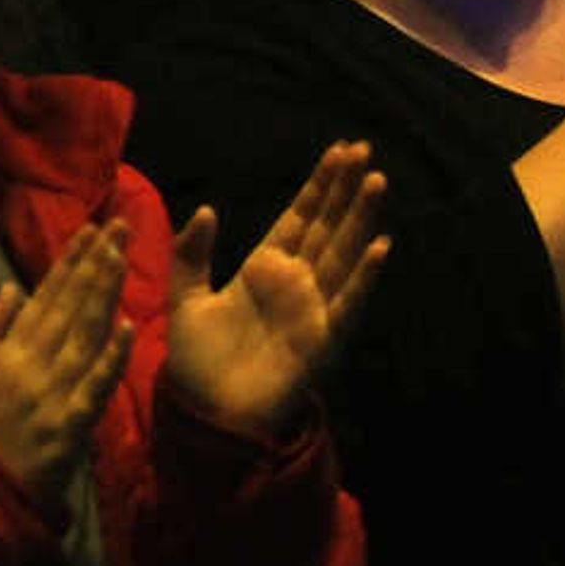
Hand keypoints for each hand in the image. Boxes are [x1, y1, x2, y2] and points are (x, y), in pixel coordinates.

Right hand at [0, 219, 132, 509]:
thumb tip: (11, 288)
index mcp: (9, 352)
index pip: (45, 297)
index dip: (69, 262)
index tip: (90, 230)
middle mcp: (30, 363)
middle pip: (68, 306)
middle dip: (94, 263)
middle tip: (118, 226)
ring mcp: (51, 391)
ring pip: (83, 333)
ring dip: (104, 293)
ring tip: (123, 256)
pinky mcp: (70, 421)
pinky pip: (95, 383)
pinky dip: (112, 355)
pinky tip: (129, 325)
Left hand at [163, 143, 389, 438]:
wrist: (206, 416)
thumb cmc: (196, 363)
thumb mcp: (185, 300)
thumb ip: (192, 254)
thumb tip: (208, 209)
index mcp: (265, 268)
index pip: (299, 216)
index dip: (319, 185)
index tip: (339, 150)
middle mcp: (296, 282)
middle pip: (327, 226)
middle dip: (345, 189)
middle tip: (364, 150)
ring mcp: (313, 308)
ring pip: (343, 253)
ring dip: (360, 219)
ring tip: (376, 182)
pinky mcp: (324, 338)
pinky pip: (348, 301)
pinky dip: (365, 275)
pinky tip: (380, 246)